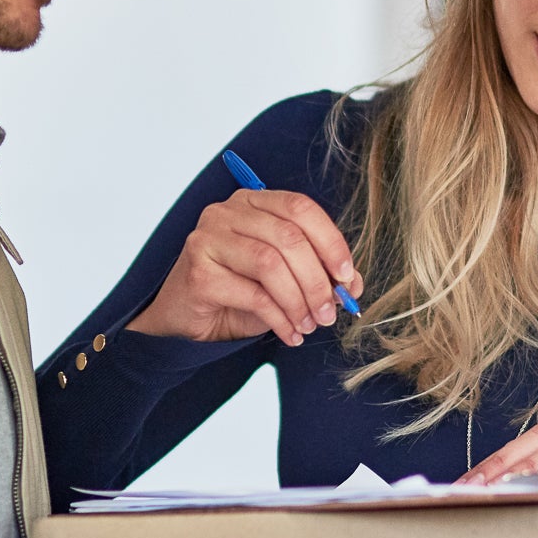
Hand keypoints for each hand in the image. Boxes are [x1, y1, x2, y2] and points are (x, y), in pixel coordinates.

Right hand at [128, 190, 361, 346]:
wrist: (186, 321)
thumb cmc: (238, 294)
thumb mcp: (284, 280)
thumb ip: (317, 274)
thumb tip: (352, 285)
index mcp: (252, 202)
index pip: (300, 208)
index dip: (330, 242)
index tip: (346, 278)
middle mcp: (226, 212)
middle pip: (288, 237)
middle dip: (318, 280)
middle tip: (330, 313)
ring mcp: (207, 239)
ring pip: (271, 264)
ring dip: (299, 301)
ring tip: (310, 325)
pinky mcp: (198, 272)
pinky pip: (253, 295)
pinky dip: (280, 319)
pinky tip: (290, 334)